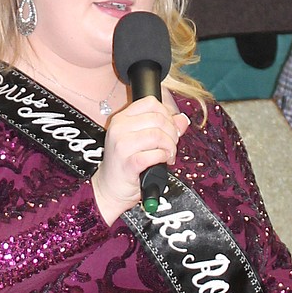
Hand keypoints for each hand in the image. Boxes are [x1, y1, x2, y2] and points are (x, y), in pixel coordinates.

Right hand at [91, 96, 190, 223]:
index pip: (150, 103)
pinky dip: (164, 157)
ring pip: (158, 135)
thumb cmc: (125, 165)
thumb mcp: (141, 141)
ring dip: (169, 147)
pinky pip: (155, 154)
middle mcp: (119, 128)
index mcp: (121, 119)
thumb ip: (163, 128)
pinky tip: (162, 162)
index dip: (166, 114)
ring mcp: (122, 145)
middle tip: (171, 146)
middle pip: (158, 119)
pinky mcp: (128, 163)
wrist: (109, 189)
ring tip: (167, 155)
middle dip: (172, 133)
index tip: (169, 128)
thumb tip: (182, 120)